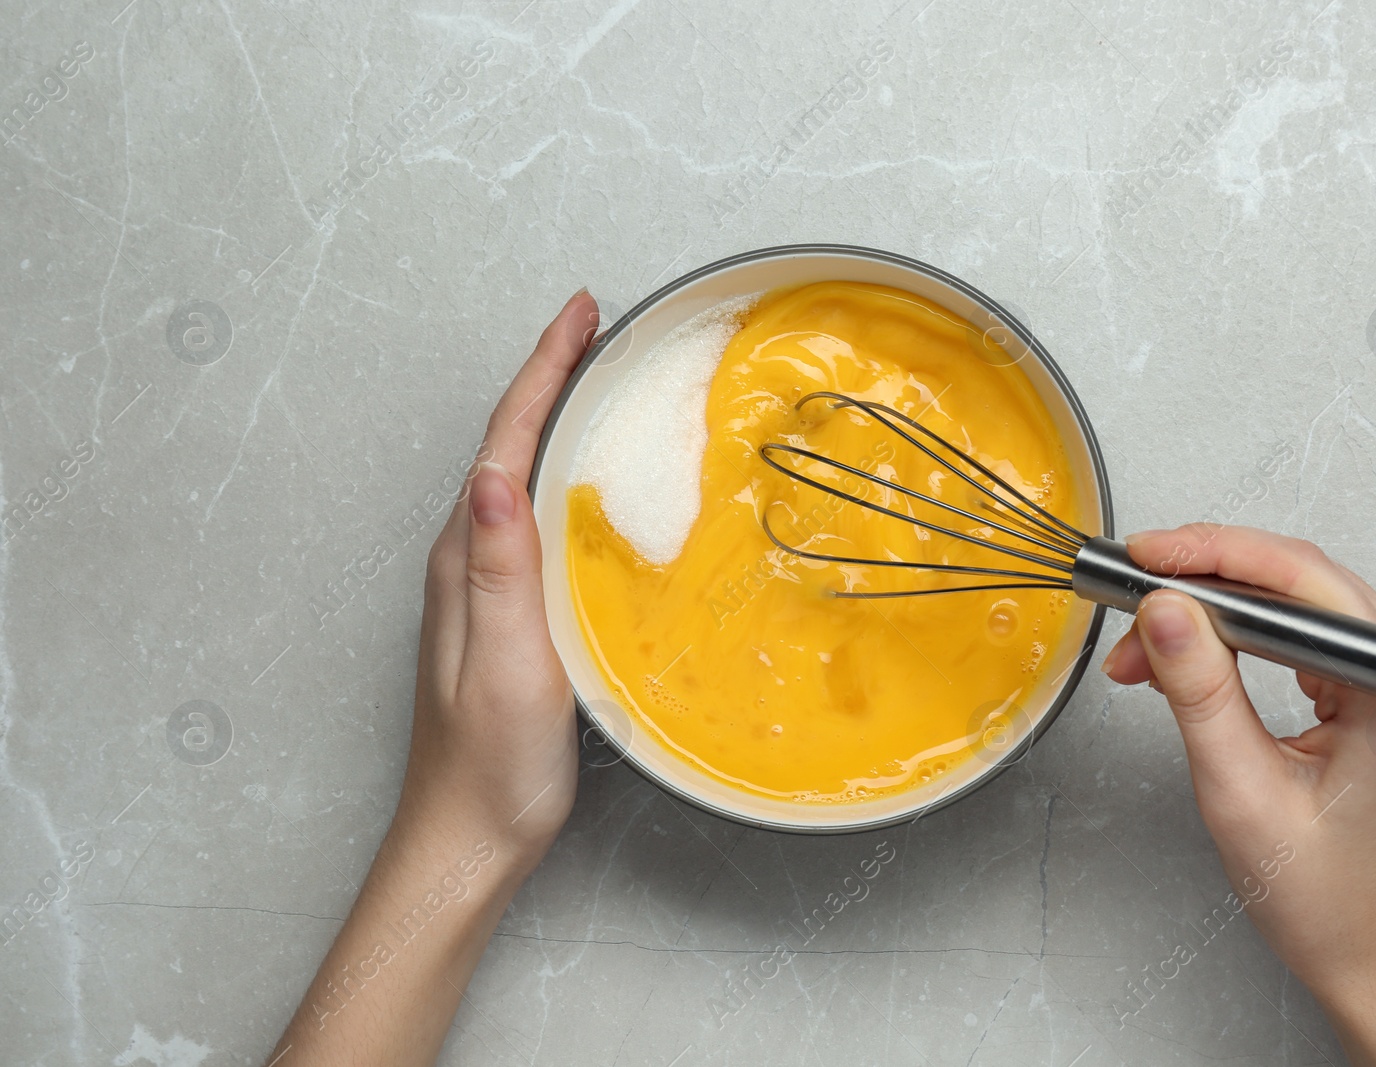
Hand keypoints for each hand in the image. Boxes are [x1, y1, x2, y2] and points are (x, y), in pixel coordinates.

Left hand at [268, 289, 597, 1066]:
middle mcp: (470, 561)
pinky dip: (568, 478)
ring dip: (558, 421)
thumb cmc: (491, 765)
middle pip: (511, 445)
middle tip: (600, 327)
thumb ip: (498, 573)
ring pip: (525, 478)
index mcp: (468, 560)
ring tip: (601, 380)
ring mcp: (487, 588)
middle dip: (552, 376)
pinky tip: (596, 486)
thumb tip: (495, 474)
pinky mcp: (512, 614)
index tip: (580, 312)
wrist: (469, 839)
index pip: (505, 443)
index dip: (543, 371)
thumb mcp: (504, 667)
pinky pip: (541, 521)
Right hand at [1101, 525, 1375, 1066]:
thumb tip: (1163, 610)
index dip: (1209, 558)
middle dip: (1196, 589)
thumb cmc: (1335, 899)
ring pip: (1285, 606)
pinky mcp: (1368, 689)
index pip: (1297, 579)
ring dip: (1206, 618)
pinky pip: (1292, 638)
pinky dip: (1230, 643)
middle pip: (1291, 581)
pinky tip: (1182, 659)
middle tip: (1126, 599)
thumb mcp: (1244, 791)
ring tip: (1139, 652)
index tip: (1143, 559)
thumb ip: (1200, 691)